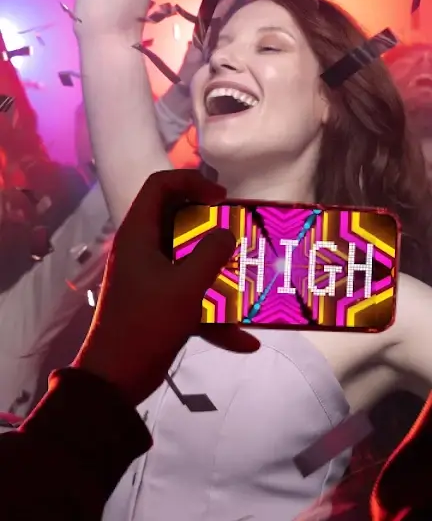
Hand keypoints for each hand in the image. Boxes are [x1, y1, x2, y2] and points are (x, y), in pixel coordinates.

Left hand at [74, 169, 259, 405]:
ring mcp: (147, 277)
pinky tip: (244, 340)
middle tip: (235, 227)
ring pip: (185, 257)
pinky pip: (188, 296)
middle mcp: (140, 249)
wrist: (114, 381)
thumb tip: (227, 234)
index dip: (191, 181)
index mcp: (138, 234)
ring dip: (214, 266)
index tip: (221, 197)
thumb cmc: (146, 324)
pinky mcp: (156, 303)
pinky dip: (213, 314)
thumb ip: (210, 254)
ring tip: (245, 273)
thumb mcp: (185, 286)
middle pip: (174, 219)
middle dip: (208, 222)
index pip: (159, 186)